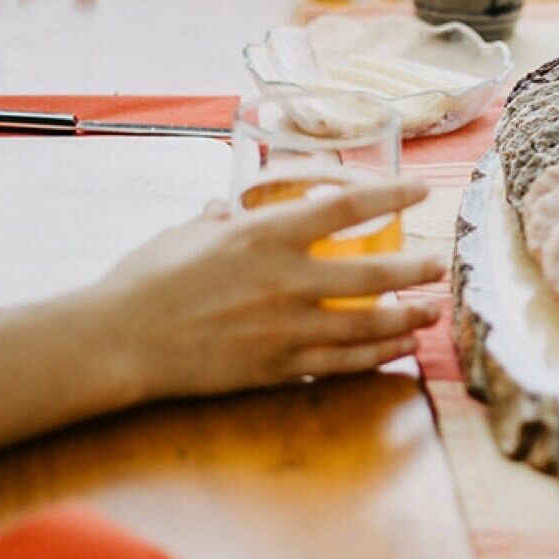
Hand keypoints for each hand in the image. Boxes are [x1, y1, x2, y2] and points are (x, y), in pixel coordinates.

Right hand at [97, 177, 444, 397]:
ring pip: (365, 323)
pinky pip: (339, 362)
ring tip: (431, 311)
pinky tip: (397, 348)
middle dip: (415, 268)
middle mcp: (284, 279)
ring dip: (406, 317)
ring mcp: (284, 328)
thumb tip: (226, 208)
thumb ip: (218, 220)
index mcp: (264, 234)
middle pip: (372, 270)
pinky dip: (374, 355)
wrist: (120, 341)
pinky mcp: (277, 367)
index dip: (391, 197)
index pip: (346, 208)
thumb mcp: (186, 233)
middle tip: (439, 264)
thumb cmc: (145, 279)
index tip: (420, 191)